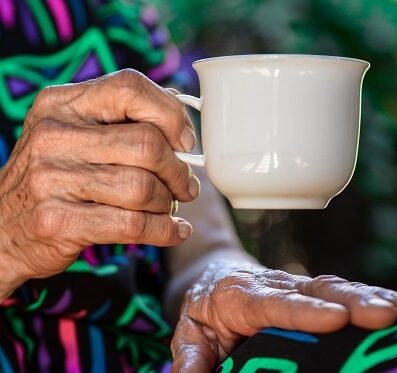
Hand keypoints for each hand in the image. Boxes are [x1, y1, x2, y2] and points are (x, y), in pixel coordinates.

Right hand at [0, 69, 199, 298]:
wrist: (2, 228)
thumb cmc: (55, 178)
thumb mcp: (74, 135)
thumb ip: (120, 119)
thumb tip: (178, 107)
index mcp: (61, 104)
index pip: (129, 88)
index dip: (170, 114)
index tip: (186, 142)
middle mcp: (53, 136)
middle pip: (146, 143)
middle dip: (179, 170)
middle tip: (186, 186)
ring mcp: (52, 179)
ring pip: (142, 187)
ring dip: (169, 202)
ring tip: (171, 207)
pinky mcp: (59, 221)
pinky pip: (133, 224)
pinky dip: (165, 230)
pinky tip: (175, 231)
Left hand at [171, 260, 396, 371]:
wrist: (213, 274)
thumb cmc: (203, 306)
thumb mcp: (190, 332)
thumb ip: (191, 359)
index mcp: (239, 296)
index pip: (272, 304)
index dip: (302, 311)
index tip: (334, 318)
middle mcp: (270, 287)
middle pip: (310, 290)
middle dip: (348, 300)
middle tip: (382, 313)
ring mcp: (292, 288)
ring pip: (328, 287)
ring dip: (362, 297)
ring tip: (394, 308)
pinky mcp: (306, 293)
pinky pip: (335, 292)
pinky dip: (362, 297)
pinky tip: (389, 303)